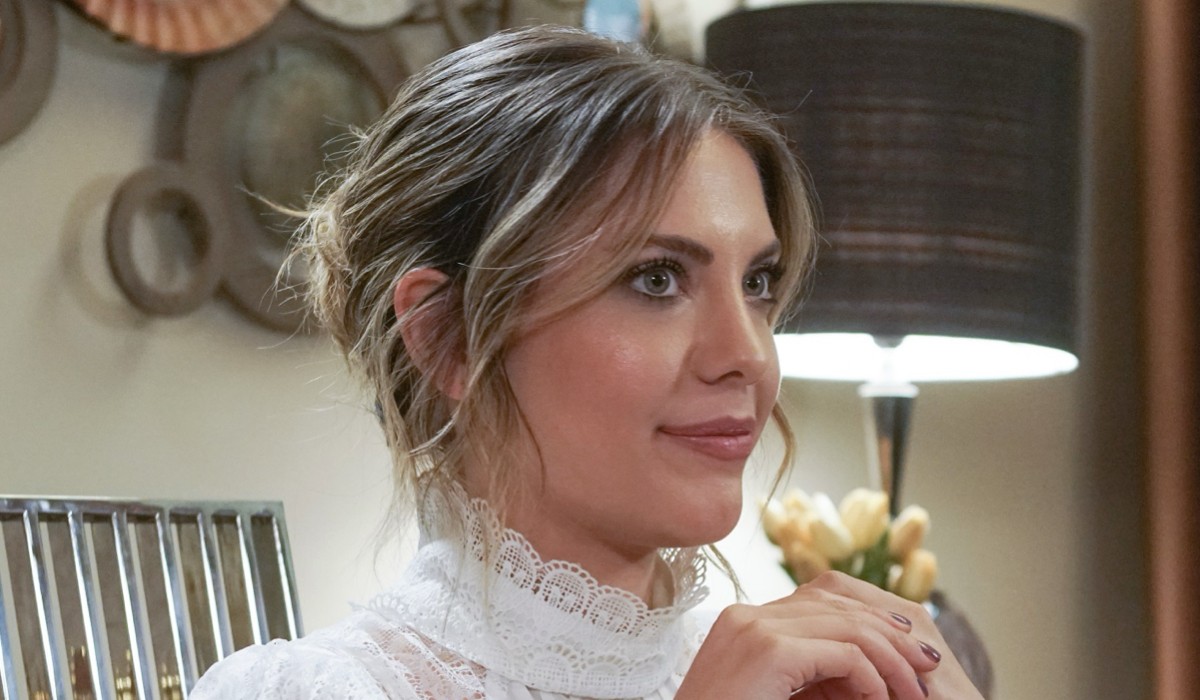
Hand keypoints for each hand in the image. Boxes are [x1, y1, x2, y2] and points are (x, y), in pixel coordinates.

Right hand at [676, 572, 983, 699]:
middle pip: (839, 605)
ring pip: (850, 626)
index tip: (904, 653)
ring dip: (892, 661)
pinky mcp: (770, 650)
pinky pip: (846, 654)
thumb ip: (808, 673)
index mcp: (744, 622)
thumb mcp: (777, 693)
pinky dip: (874, 680)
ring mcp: (756, 628)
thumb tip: (864, 670)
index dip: (869, 623)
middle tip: (926, 665)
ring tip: (916, 693)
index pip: (820, 602)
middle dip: (890, 635)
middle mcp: (749, 616)